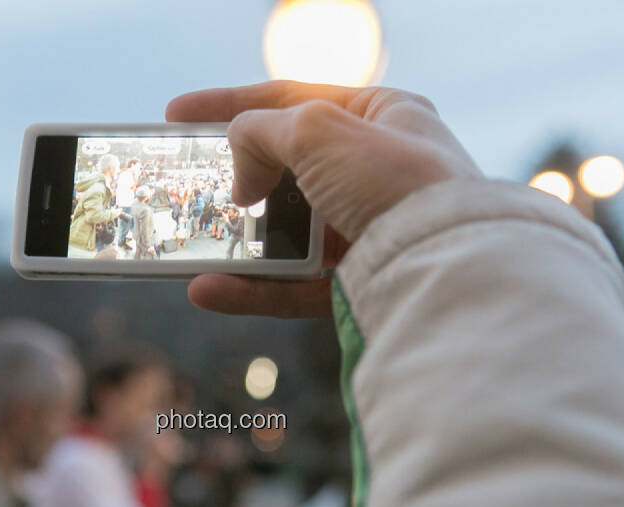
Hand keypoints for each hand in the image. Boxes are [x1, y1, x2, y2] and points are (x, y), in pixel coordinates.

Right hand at [166, 80, 480, 316]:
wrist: (445, 263)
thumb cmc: (394, 180)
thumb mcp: (317, 131)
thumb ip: (261, 133)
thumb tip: (241, 175)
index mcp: (382, 116)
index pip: (291, 100)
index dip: (230, 103)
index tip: (178, 116)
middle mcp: (379, 170)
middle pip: (288, 169)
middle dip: (238, 179)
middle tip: (192, 186)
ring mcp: (371, 228)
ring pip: (289, 235)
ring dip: (240, 244)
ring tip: (193, 247)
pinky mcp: (363, 282)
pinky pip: (296, 285)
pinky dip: (253, 289)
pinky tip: (208, 290)